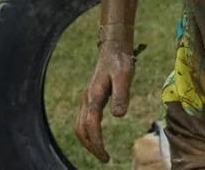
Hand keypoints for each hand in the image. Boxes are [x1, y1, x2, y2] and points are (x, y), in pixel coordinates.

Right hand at [74, 43, 136, 162]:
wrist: (113, 46)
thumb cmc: (120, 60)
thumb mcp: (125, 75)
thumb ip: (121, 94)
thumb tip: (118, 116)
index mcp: (94, 96)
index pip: (91, 125)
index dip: (97, 142)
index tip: (105, 155)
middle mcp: (87, 99)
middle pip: (81, 129)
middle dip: (91, 146)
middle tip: (105, 158)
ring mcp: (87, 98)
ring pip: (80, 125)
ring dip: (88, 141)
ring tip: (101, 151)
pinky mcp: (91, 97)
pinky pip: (84, 120)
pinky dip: (88, 132)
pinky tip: (98, 136)